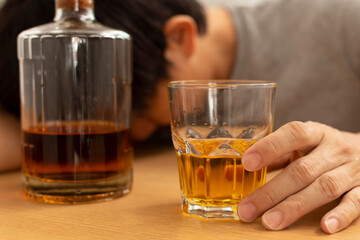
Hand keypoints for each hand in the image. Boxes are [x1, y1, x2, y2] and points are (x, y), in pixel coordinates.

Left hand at [237, 121, 359, 233]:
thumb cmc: (325, 149)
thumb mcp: (302, 144)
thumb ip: (273, 155)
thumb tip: (235, 171)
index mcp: (316, 133)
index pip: (293, 133)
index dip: (270, 146)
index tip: (247, 162)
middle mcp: (335, 149)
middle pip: (302, 170)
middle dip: (271, 191)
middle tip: (247, 209)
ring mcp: (353, 169)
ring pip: (324, 188)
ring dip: (295, 207)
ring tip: (270, 222)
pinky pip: (356, 202)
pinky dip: (341, 214)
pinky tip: (324, 226)